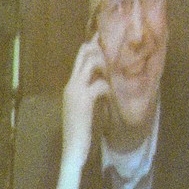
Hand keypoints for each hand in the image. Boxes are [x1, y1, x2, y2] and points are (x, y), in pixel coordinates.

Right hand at [61, 32, 109, 168]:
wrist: (73, 150)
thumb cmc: (81, 133)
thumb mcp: (87, 109)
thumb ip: (93, 95)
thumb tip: (106, 84)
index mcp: (71, 87)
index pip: (79, 59)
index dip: (91, 47)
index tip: (103, 38)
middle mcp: (71, 85)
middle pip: (83, 54)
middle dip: (99, 46)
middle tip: (115, 42)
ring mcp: (75, 91)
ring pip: (91, 63)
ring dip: (106, 65)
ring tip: (117, 71)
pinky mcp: (83, 100)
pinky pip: (100, 84)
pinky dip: (109, 88)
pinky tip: (113, 96)